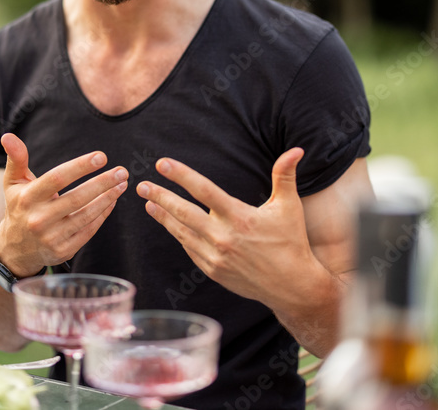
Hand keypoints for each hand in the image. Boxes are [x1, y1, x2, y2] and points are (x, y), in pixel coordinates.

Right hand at [0, 133, 127, 276]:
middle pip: (77, 198)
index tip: (102, 157)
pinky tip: (112, 201)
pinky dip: (102, 215)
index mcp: (27, 198)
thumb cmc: (19, 207)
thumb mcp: (13, 183)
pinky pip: (88, 231)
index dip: (80, 167)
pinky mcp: (62, 251)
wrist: (15, 249)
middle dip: (103, 183)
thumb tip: (8, 135)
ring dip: (108, 198)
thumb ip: (16, 159)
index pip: (57, 178)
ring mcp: (51, 237)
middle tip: (122, 171)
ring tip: (122, 184)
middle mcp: (38, 219)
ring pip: (86, 216)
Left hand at [136, 148, 315, 303]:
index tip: (162, 164)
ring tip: (148, 203)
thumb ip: (285, 176)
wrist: (292, 286)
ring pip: (181, 232)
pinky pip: (189, 248)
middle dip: (160, 196)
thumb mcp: (289, 207)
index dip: (181, 175)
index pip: (204, 190)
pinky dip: (178, 234)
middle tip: (142, 185)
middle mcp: (223, 237)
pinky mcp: (212, 270)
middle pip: (183, 212)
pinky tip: (169, 223)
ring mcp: (215, 256)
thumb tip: (296, 150)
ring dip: (163, 216)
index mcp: (239, 217)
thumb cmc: (291, 242)